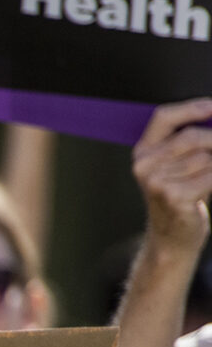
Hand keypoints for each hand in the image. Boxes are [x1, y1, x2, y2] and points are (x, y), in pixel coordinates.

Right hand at [133, 98, 211, 243]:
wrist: (172, 238)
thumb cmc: (180, 196)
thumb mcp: (174, 166)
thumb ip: (186, 142)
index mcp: (142, 153)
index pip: (163, 117)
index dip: (191, 108)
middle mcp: (144, 166)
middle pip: (191, 136)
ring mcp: (156, 182)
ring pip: (205, 156)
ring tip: (208, 176)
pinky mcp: (174, 197)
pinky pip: (211, 174)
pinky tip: (208, 188)